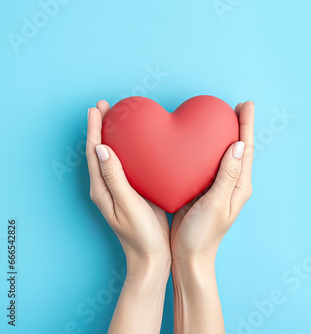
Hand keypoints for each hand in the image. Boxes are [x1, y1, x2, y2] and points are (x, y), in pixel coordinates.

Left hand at [86, 100, 169, 333]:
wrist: (152, 256)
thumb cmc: (141, 234)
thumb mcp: (128, 204)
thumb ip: (115, 177)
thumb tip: (101, 147)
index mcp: (102, 189)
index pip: (94, 152)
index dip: (94, 128)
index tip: (97, 108)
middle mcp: (107, 187)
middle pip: (100, 151)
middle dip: (101, 127)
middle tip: (106, 106)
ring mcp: (119, 190)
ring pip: (112, 156)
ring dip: (113, 135)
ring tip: (119, 118)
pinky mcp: (133, 192)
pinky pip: (126, 165)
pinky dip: (129, 149)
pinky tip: (140, 144)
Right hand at [170, 101, 253, 333]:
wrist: (189, 256)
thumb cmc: (203, 235)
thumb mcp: (216, 204)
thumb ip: (227, 176)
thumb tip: (238, 145)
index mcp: (240, 186)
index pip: (246, 150)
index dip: (247, 125)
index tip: (246, 105)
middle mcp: (232, 184)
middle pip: (238, 148)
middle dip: (239, 125)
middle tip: (236, 105)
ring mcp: (218, 187)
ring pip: (223, 154)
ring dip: (224, 134)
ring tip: (220, 116)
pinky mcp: (203, 189)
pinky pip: (207, 163)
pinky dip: (206, 148)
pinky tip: (197, 141)